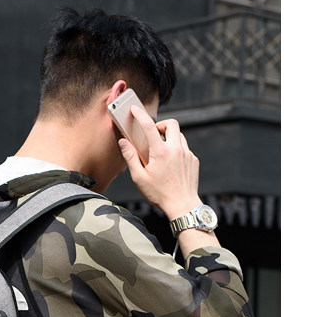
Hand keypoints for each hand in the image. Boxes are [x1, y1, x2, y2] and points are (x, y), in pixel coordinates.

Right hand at [118, 104, 203, 220]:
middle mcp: (176, 149)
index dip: (140, 115)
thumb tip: (123, 143)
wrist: (183, 206)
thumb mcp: (139, 178)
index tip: (134, 110)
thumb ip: (131, 158)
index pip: (149, 126)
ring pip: (179, 135)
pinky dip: (177, 150)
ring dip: (169, 137)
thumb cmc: (160, 194)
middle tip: (154, 134)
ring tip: (161, 150)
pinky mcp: (194, 160)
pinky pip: (185, 148)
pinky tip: (171, 163)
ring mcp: (187, 154)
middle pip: (172, 123)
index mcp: (160, 152)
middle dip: (161, 124)